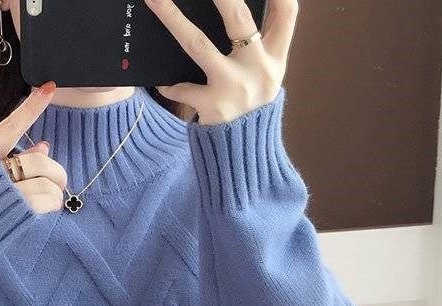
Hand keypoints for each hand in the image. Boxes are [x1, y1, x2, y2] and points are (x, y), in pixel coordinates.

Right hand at [0, 81, 68, 213]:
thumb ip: (12, 159)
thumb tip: (45, 146)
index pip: (10, 126)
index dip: (31, 108)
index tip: (49, 88)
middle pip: (40, 161)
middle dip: (55, 172)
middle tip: (57, 180)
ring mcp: (5, 192)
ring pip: (49, 182)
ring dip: (54, 191)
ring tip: (44, 198)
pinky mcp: (15, 213)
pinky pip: (49, 201)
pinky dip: (52, 204)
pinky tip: (40, 210)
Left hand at [144, 0, 297, 124]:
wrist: (246, 155)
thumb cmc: (252, 107)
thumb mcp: (267, 76)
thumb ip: (263, 44)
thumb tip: (247, 5)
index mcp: (275, 58)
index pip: (286, 14)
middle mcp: (258, 69)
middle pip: (238, 18)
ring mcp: (234, 87)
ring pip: (198, 44)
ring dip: (173, 19)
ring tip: (155, 0)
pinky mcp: (212, 106)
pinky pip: (183, 88)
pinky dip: (171, 86)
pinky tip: (162, 84)